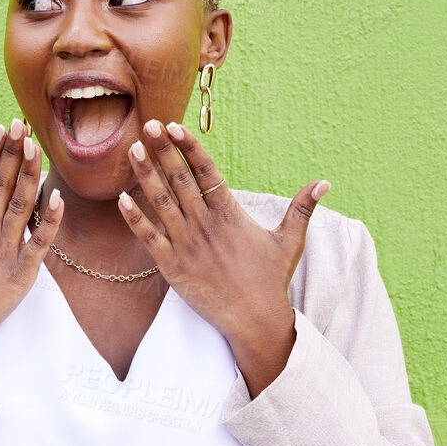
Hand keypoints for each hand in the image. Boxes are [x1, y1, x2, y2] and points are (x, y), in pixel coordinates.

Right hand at [0, 118, 63, 377]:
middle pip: (1, 185)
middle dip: (13, 152)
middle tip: (23, 125)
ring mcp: (3, 254)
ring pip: (22, 206)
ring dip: (30, 174)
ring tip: (38, 146)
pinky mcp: (20, 276)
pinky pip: (40, 243)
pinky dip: (51, 220)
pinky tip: (58, 195)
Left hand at [119, 119, 329, 394]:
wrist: (255, 321)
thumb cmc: (271, 281)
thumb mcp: (290, 241)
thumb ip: (302, 208)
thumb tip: (325, 183)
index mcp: (231, 214)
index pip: (207, 172)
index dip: (190, 148)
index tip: (175, 127)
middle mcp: (206, 225)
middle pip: (181, 180)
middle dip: (163, 151)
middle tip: (148, 124)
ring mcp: (187, 245)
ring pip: (162, 203)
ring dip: (146, 176)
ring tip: (133, 150)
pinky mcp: (173, 267)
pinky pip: (149, 238)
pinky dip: (135, 219)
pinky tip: (121, 199)